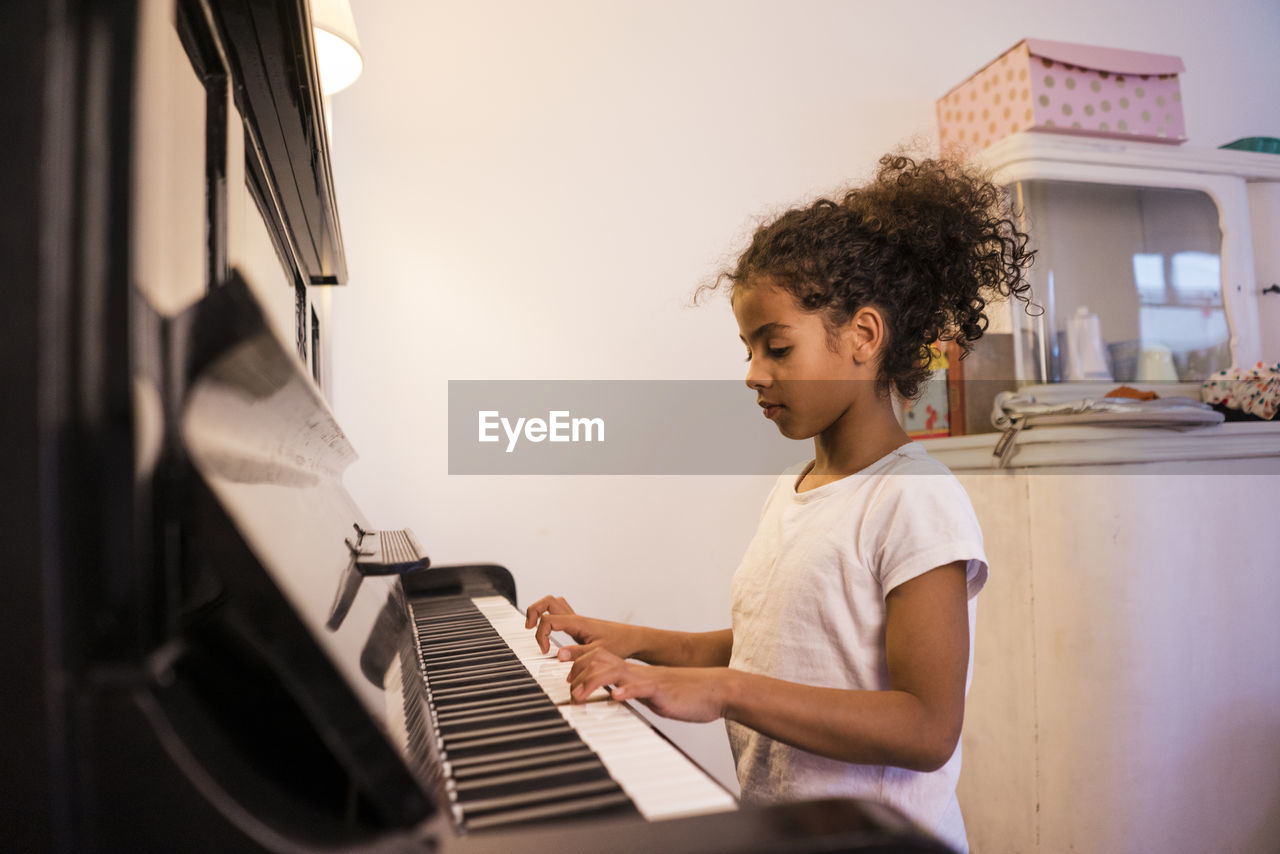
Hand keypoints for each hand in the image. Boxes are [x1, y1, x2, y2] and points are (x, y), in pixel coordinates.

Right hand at [523, 594, 643, 658]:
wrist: (632, 639)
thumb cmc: (619, 644)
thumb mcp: (598, 652)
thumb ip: (578, 654)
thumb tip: (558, 654)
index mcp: (577, 623)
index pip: (548, 620)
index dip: (540, 635)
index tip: (545, 651)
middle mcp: (575, 617)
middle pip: (547, 601)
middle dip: (533, 611)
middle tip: (529, 627)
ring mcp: (577, 619)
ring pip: (553, 603)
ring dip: (540, 611)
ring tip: (534, 626)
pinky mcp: (579, 623)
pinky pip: (560, 611)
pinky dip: (549, 615)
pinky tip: (549, 629)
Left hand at [563, 646, 727, 722]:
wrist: (715, 690)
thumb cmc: (685, 694)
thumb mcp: (650, 693)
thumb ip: (631, 692)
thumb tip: (613, 697)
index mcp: (632, 672)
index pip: (599, 659)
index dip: (579, 664)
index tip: (562, 673)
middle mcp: (636, 672)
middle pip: (600, 660)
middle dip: (578, 671)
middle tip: (565, 688)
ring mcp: (649, 679)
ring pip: (614, 671)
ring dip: (593, 683)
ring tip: (580, 696)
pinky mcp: (662, 691)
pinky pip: (641, 687)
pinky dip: (626, 691)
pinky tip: (615, 697)